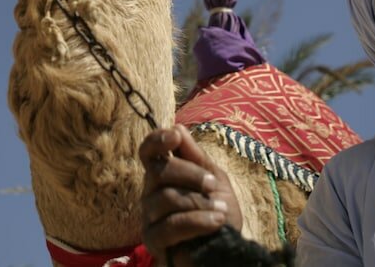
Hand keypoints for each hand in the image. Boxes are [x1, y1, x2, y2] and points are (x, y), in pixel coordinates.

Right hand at [140, 125, 242, 264]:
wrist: (226, 248)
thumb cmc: (218, 211)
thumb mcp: (215, 179)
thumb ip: (197, 157)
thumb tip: (178, 127)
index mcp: (163, 174)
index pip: (148, 151)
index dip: (157, 140)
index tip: (175, 136)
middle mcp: (150, 192)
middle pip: (159, 171)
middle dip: (191, 174)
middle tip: (213, 184)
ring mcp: (149, 216)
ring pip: (167, 198)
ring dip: (200, 203)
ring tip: (222, 211)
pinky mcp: (154, 239)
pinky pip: (172, 225)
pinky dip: (199, 221)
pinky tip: (217, 222)